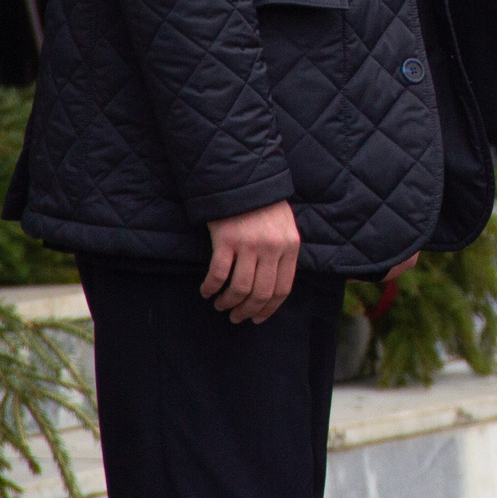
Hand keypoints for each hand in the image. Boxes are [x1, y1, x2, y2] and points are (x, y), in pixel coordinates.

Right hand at [201, 199, 298, 322]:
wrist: (242, 178)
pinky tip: (206, 291)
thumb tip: (273, 289)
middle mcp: (272, 247)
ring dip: (228, 303)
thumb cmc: (263, 205)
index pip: (283, 288)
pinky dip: (211, 288)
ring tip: (221, 306)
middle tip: (236, 318)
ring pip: (240, 288)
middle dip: (248, 311)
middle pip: (261, 293)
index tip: (258, 319)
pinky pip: (218, 275)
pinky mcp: (226, 240)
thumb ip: (283, 254)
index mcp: (290, 246)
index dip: (269, 309)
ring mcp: (249, 244)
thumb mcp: (285, 227)